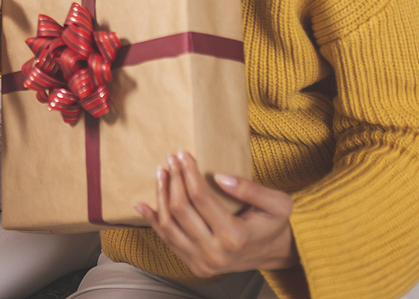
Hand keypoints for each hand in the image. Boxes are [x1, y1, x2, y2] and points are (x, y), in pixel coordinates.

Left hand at [136, 150, 296, 275]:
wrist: (275, 253)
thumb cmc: (276, 224)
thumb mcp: (277, 203)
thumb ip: (251, 189)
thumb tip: (220, 177)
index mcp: (235, 236)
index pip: (200, 197)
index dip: (188, 172)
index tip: (182, 153)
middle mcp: (216, 253)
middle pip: (180, 209)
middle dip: (173, 179)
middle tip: (171, 158)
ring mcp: (202, 262)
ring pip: (168, 225)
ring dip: (161, 195)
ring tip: (161, 172)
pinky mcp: (194, 265)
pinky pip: (167, 240)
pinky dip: (152, 220)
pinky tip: (141, 203)